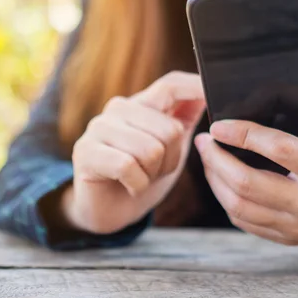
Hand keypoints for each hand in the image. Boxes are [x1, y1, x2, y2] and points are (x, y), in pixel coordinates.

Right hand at [64, 71, 205, 234]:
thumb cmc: (142, 176)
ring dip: (152, 175)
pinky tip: (129, 186)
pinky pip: (127, 166)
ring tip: (140, 178)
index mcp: (141, 104)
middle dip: (171, 161)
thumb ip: (184, 118)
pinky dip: (137, 185)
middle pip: (170, 130)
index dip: (194, 87)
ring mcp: (99, 128)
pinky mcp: (85, 151)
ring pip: (151, 150)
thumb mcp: (170, 147)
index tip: (212, 94)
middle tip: (154, 171)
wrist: (109, 212)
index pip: (170, 85)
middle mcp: (118, 109)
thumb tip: (205, 92)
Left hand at [195, 63, 297, 244]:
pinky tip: (219, 178)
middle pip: (249, 185)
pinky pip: (244, 222)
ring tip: (207, 155)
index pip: (282, 151)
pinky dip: (225, 199)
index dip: (246, 135)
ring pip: (240, 207)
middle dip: (218, 160)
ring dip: (215, 179)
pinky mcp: (286, 238)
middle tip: (205, 140)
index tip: (220, 125)